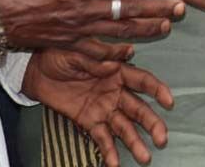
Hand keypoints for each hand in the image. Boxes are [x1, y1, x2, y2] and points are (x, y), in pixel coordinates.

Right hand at [0, 0, 185, 48]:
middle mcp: (83, 8)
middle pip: (128, 8)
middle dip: (157, 7)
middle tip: (182, 7)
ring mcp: (78, 29)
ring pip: (120, 31)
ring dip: (146, 28)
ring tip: (167, 26)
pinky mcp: (69, 44)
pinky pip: (98, 52)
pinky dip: (117, 52)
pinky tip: (131, 51)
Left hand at [23, 46, 173, 166]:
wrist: (35, 70)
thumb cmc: (60, 53)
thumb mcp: (80, 49)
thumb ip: (102, 55)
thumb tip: (129, 52)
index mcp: (116, 70)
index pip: (142, 81)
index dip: (157, 90)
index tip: (168, 101)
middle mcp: (115, 91)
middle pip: (138, 109)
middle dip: (152, 124)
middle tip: (162, 138)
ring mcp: (103, 108)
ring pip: (124, 127)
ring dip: (135, 142)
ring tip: (145, 158)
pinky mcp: (88, 121)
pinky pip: (101, 138)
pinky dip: (109, 151)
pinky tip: (115, 164)